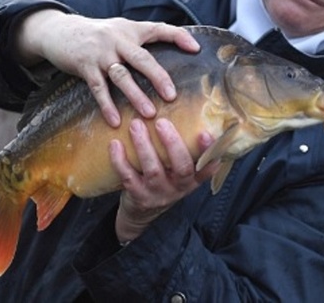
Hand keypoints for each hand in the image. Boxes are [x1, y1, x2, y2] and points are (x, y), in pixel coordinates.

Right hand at [15, 10, 199, 125]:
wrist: (59, 31)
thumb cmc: (97, 35)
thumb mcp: (120, 29)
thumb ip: (142, 39)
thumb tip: (173, 52)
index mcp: (131, 30)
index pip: (159, 29)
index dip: (178, 36)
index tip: (196, 48)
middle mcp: (118, 39)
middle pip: (142, 58)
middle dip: (158, 77)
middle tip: (171, 96)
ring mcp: (101, 53)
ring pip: (121, 76)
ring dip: (135, 95)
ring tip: (149, 113)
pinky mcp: (85, 66)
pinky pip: (98, 88)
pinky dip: (107, 105)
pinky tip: (115, 120)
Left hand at [110, 118, 219, 243]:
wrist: (142, 213)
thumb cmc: (163, 180)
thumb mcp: (178, 171)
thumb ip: (183, 150)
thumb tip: (183, 111)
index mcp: (193, 178)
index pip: (207, 165)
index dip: (208, 150)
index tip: (206, 133)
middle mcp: (179, 187)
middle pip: (182, 167)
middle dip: (172, 143)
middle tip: (161, 122)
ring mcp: (159, 193)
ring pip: (153, 170)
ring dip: (144, 146)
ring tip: (136, 125)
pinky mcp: (138, 197)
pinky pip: (128, 177)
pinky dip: (120, 160)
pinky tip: (115, 144)